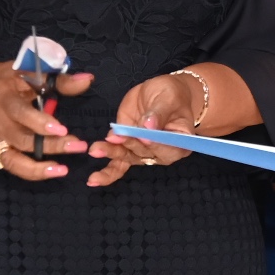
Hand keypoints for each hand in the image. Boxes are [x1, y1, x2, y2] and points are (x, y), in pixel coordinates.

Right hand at [0, 65, 94, 181]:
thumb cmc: (12, 79)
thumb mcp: (32, 72)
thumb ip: (60, 80)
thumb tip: (87, 80)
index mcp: (5, 98)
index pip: (20, 113)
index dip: (39, 123)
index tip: (62, 129)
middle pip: (22, 140)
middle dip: (51, 146)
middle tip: (78, 146)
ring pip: (13, 160)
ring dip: (38, 168)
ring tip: (63, 170)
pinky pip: (13, 166)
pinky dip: (32, 173)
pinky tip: (53, 172)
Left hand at [88, 73, 205, 186]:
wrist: (161, 94)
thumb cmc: (172, 95)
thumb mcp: (169, 98)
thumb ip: (159, 113)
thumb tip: (149, 126)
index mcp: (180, 143)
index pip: (168, 147)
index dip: (155, 144)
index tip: (145, 137)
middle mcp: (162, 153)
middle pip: (144, 152)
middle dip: (129, 144)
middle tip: (116, 136)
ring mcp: (143, 152)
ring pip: (128, 157)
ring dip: (112, 154)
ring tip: (97, 149)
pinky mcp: (128, 149)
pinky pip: (119, 164)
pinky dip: (107, 173)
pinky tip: (94, 180)